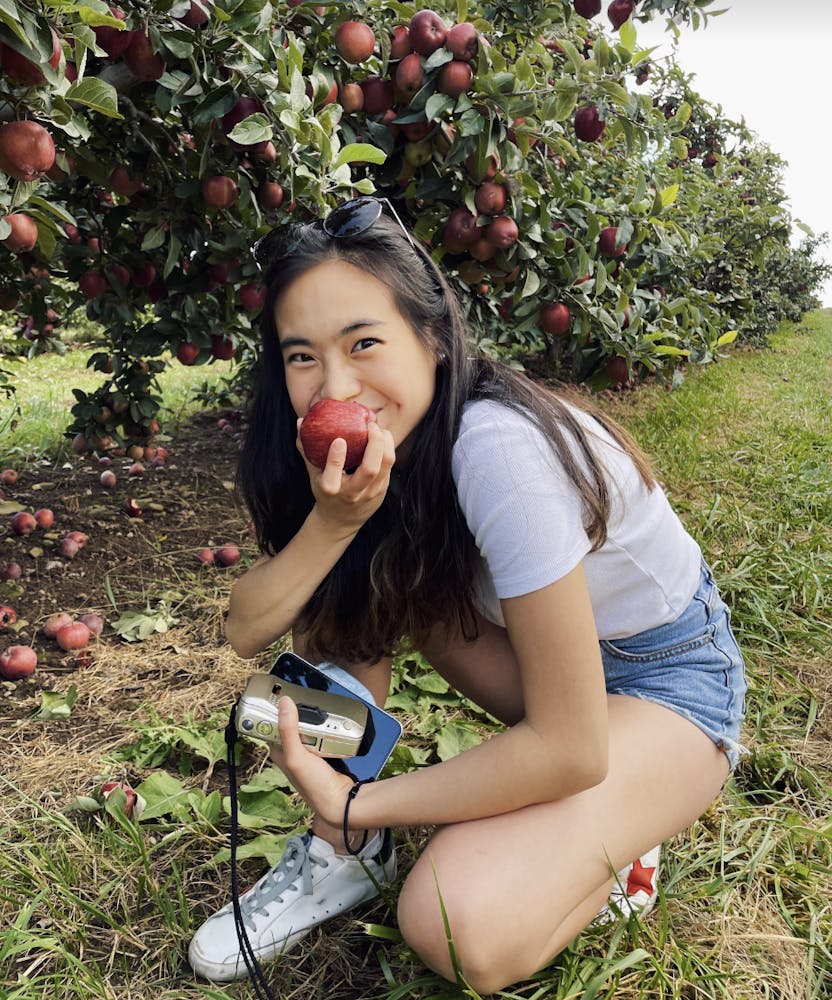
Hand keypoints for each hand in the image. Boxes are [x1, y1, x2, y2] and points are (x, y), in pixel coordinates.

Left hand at [275, 696, 355, 828]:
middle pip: (292, 725)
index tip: (275, 694)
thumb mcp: (296, 757)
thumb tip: (284, 703)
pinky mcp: (325, 753)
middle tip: (303, 697)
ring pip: (309, 729)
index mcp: (280, 754)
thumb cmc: (314, 785)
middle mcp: (293, 753)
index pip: (270, 727)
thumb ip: (288, 731)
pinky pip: (323, 735)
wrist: (342, 801)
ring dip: (314, 720)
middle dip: (297, 712)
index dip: (271, 712)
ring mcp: (310, 753)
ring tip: (319, 706)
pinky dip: (326, 728)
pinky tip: (331, 721)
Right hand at [297, 421, 395, 535]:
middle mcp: (352, 493)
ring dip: (386, 443)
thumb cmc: (325, 491)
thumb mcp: (313, 475)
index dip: (336, 458)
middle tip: (371, 425)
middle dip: (374, 444)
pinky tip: (384, 437)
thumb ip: (306, 449)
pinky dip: (388, 449)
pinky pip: (389, 467)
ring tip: (380, 428)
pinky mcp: (382, 491)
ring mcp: (370, 494)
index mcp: (330, 489)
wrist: (340, 521)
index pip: (333, 474)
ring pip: (385, 466)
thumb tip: (299, 422)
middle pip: (370, 469)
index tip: (339, 440)